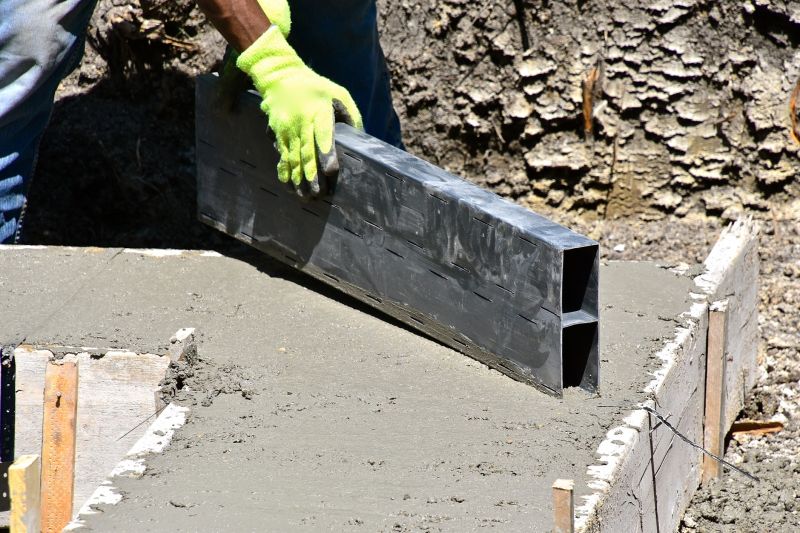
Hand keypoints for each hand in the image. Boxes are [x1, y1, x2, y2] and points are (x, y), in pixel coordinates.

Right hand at [237, 25, 361, 196]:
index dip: (326, 153)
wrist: (281, 77)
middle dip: (312, 175)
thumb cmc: (317, 88)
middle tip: (318, 194)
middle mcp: (301, 122)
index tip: (330, 171)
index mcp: (319, 111)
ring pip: (293, 158)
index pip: (323, 134)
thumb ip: (351, 115)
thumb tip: (360, 140)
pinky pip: (282, 157)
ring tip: (306, 197)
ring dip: (299, 179)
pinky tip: (290, 187)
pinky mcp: (278, 134)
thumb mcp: (339, 94)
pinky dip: (286, 173)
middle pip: (306, 151)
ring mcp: (287, 129)